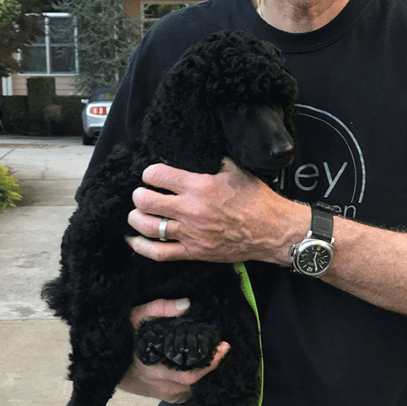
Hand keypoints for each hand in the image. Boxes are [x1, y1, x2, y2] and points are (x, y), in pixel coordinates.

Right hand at [117, 298, 229, 403]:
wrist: (99, 360)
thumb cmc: (120, 336)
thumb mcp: (136, 316)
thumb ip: (160, 309)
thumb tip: (187, 304)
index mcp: (154, 367)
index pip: (190, 373)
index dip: (210, 363)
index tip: (223, 346)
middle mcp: (158, 384)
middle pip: (193, 383)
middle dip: (210, 367)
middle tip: (220, 349)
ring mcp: (158, 392)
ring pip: (187, 390)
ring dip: (200, 377)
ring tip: (207, 358)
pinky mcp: (156, 396)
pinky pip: (180, 395)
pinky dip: (190, 385)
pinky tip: (193, 370)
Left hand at [125, 157, 301, 265]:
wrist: (272, 230)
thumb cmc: (256, 200)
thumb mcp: (235, 170)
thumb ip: (212, 161)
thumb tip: (197, 152)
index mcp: (199, 186)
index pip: (157, 176)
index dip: (149, 173)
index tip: (151, 175)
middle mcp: (191, 210)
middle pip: (146, 201)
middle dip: (138, 195)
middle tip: (141, 194)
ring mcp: (191, 233)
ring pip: (148, 226)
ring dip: (136, 218)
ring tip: (138, 213)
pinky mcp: (194, 252)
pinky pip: (159, 253)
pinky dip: (142, 246)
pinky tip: (135, 240)